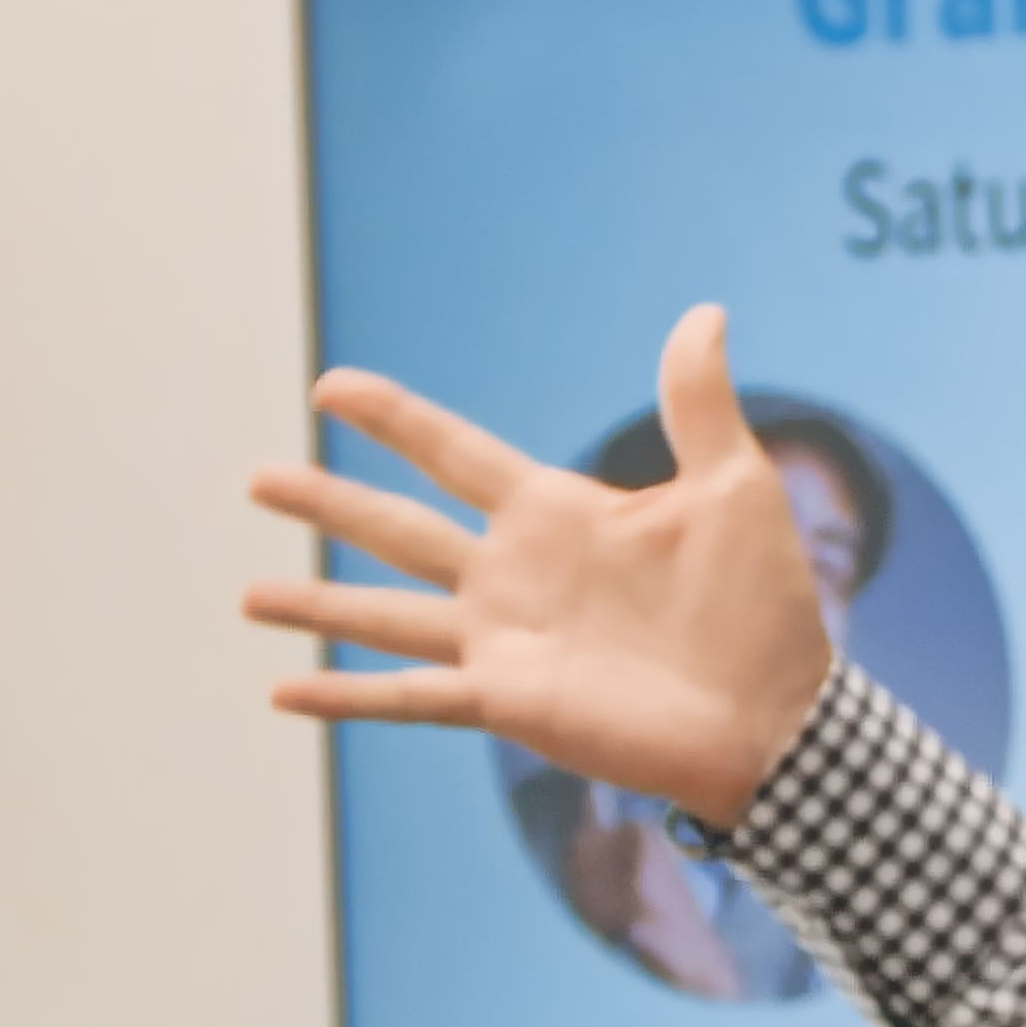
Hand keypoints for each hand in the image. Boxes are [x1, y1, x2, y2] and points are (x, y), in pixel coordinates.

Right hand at [247, 305, 842, 826]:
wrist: (778, 714)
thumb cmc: (764, 606)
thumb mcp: (734, 486)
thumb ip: (698, 403)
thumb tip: (704, 312)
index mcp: (555, 514)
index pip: (453, 451)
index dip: (393, 419)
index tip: (330, 387)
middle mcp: (513, 574)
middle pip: (396, 527)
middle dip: (327, 501)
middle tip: (257, 477)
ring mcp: (503, 642)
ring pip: (385, 614)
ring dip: (316, 605)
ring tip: (246, 595)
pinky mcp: (507, 702)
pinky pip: (409, 697)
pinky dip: (345, 698)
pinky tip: (285, 695)